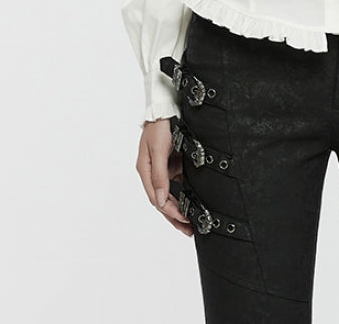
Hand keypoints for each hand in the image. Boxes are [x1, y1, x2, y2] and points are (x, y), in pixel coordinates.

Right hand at [136, 117, 193, 236]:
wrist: (167, 107)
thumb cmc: (160, 126)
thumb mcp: (159, 151)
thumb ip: (160, 175)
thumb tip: (162, 200)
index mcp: (145, 171)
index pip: (158, 198)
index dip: (171, 211)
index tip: (184, 220)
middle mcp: (152, 172)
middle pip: (163, 201)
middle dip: (175, 217)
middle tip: (189, 230)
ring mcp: (162, 168)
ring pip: (171, 194)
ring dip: (180, 208)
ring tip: (191, 223)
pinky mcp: (172, 163)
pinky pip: (178, 183)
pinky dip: (184, 194)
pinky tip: (193, 202)